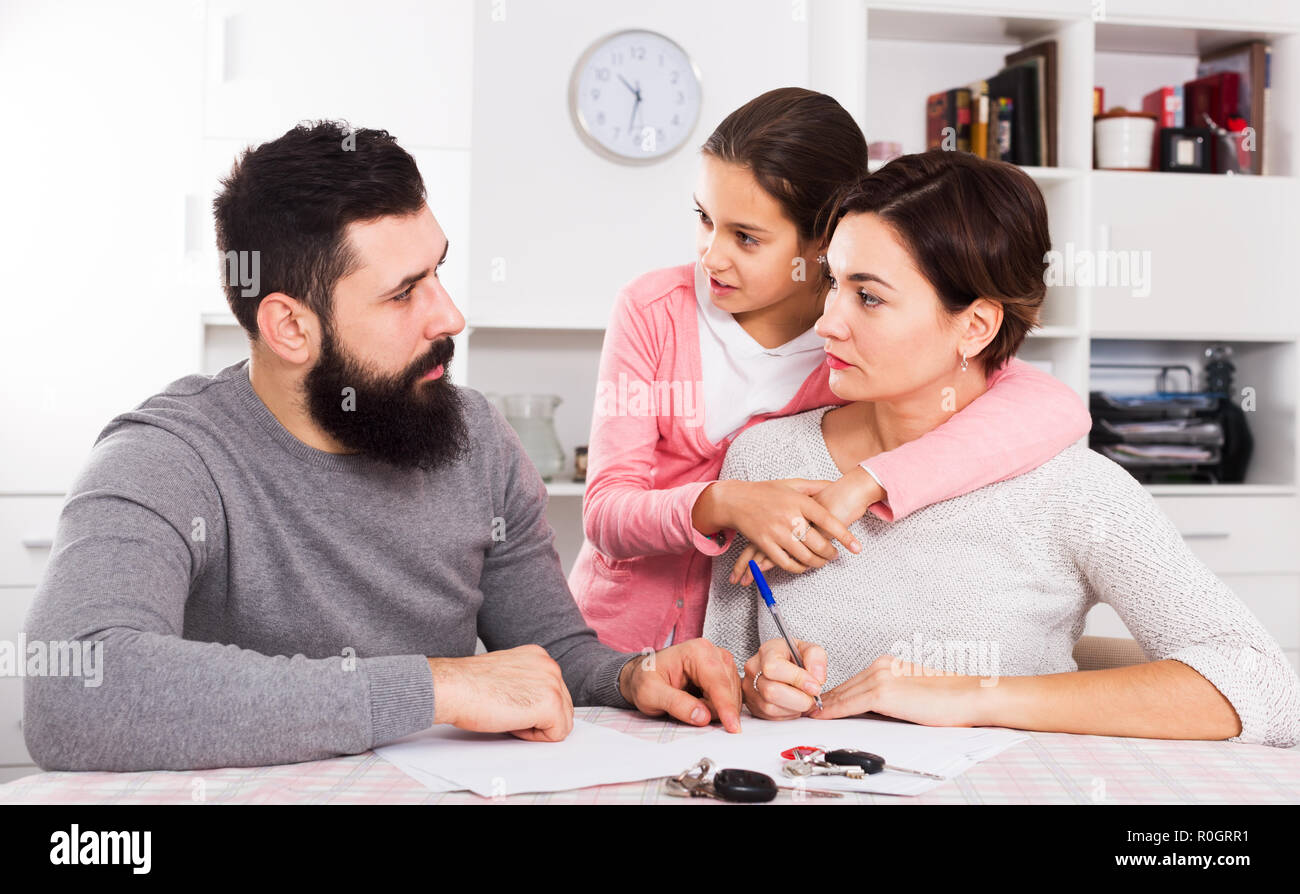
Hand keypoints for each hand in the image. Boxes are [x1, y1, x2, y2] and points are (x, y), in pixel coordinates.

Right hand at [427, 645, 573, 741]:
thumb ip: (526, 684)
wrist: (453, 688)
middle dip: (538, 718)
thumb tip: (535, 704)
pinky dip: (534, 737)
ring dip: (536, 727)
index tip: (510, 704)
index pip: (554, 692)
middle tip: (507, 713)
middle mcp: (550, 665)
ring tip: (509, 716)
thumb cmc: (468, 685)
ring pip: (562, 722)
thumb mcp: (506, 675)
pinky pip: (557, 734)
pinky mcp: (550, 704)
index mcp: (539, 656)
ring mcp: (553, 683)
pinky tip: (512, 723)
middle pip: (563, 707)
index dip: (532, 708)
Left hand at [618, 638, 742, 732]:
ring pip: (731, 696)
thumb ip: (676, 704)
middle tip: (682, 709)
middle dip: (712, 709)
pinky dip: (717, 707)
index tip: (732, 727)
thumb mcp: (650, 694)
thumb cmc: (645, 679)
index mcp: (696, 651)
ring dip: (713, 709)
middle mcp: (713, 653)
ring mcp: (721, 663)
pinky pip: (731, 697)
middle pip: (727, 690)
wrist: (643, 675)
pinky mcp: (725, 674)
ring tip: (688, 704)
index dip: (726, 707)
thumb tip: (703, 716)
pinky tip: (700, 704)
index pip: (718, 682)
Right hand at [695, 479, 860, 580]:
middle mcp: (789, 517)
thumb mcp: (792, 483)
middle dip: (830, 553)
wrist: (735, 499)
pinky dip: (797, 568)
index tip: (857, 547)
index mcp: (799, 501)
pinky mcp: (764, 544)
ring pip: (803, 556)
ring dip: (816, 562)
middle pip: (818, 543)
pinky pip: (785, 563)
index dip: (844, 536)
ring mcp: (776, 532)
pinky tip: (803, 567)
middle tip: (835, 555)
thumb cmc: (766, 491)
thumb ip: (815, 486)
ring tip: (822, 561)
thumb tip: (835, 483)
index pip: (828, 521)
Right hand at [742, 638, 827, 719]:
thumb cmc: (795, 657)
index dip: (797, 679)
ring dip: (795, 708)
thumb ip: (816, 658)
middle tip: (813, 696)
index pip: (774, 667)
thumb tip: (817, 678)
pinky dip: (789, 714)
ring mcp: (750, 689)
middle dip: (799, 698)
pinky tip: (794, 703)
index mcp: (767, 651)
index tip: (815, 686)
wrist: (784, 666)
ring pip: (771, 707)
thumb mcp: (809, 650)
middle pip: (771, 691)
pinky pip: (772, 717)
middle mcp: (754, 670)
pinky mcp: (754, 706)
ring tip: (804, 698)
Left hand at [810, 655, 985, 726]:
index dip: (835, 694)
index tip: (821, 703)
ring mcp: (881, 677)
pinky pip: (850, 703)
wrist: (969, 696)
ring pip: (844, 694)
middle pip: (845, 686)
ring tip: (810, 714)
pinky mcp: (883, 693)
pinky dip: (833, 710)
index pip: (853, 681)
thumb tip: (872, 709)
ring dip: (826, 705)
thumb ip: (889, 695)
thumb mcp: (911, 692)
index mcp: (888, 664)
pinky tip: (823, 715)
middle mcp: (882, 666)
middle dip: (826, 700)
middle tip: (808, 709)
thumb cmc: (949, 698)